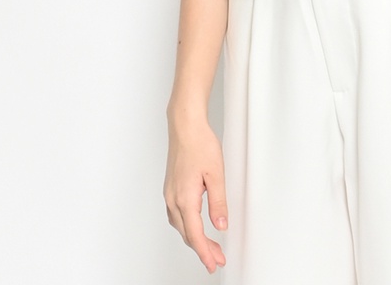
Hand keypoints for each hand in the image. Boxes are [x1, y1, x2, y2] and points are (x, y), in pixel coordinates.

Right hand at [164, 119, 227, 273]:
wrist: (185, 126)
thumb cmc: (200, 144)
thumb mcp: (216, 174)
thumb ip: (218, 202)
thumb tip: (221, 225)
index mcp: (184, 198)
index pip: (195, 234)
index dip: (205, 252)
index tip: (213, 264)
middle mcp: (173, 199)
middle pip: (187, 234)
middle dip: (203, 249)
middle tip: (218, 259)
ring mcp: (169, 194)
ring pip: (181, 226)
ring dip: (195, 239)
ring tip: (211, 246)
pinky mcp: (171, 188)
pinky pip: (177, 216)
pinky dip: (187, 227)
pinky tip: (196, 227)